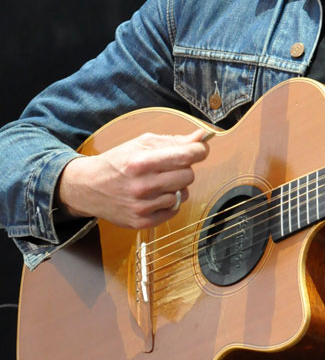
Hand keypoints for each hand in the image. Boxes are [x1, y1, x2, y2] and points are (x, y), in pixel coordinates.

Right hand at [57, 128, 209, 228]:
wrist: (88, 187)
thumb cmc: (117, 162)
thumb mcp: (141, 143)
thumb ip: (173, 141)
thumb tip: (202, 137)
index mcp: (141, 162)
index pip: (186, 156)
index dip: (199, 151)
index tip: (199, 150)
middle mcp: (142, 186)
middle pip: (188, 176)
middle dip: (184, 169)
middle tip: (169, 167)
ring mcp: (142, 207)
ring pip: (183, 194)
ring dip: (175, 187)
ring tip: (158, 182)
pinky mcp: (142, 222)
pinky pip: (174, 210)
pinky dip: (169, 202)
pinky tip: (154, 196)